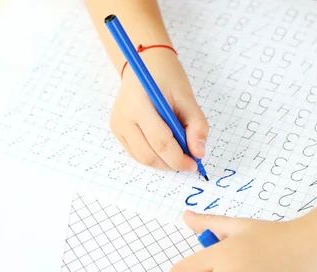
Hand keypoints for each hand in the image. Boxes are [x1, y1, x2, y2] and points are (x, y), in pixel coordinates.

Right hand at [110, 50, 208, 170]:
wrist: (144, 63)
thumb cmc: (167, 77)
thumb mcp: (187, 97)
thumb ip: (196, 125)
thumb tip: (198, 153)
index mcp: (139, 106)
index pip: (160, 143)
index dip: (179, 158)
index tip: (195, 163)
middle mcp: (123, 118)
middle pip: (149, 155)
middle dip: (172, 163)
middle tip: (189, 161)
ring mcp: (117, 126)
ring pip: (143, 159)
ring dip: (164, 162)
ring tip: (179, 152)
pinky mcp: (118, 131)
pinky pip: (137, 153)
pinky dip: (155, 156)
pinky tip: (167, 147)